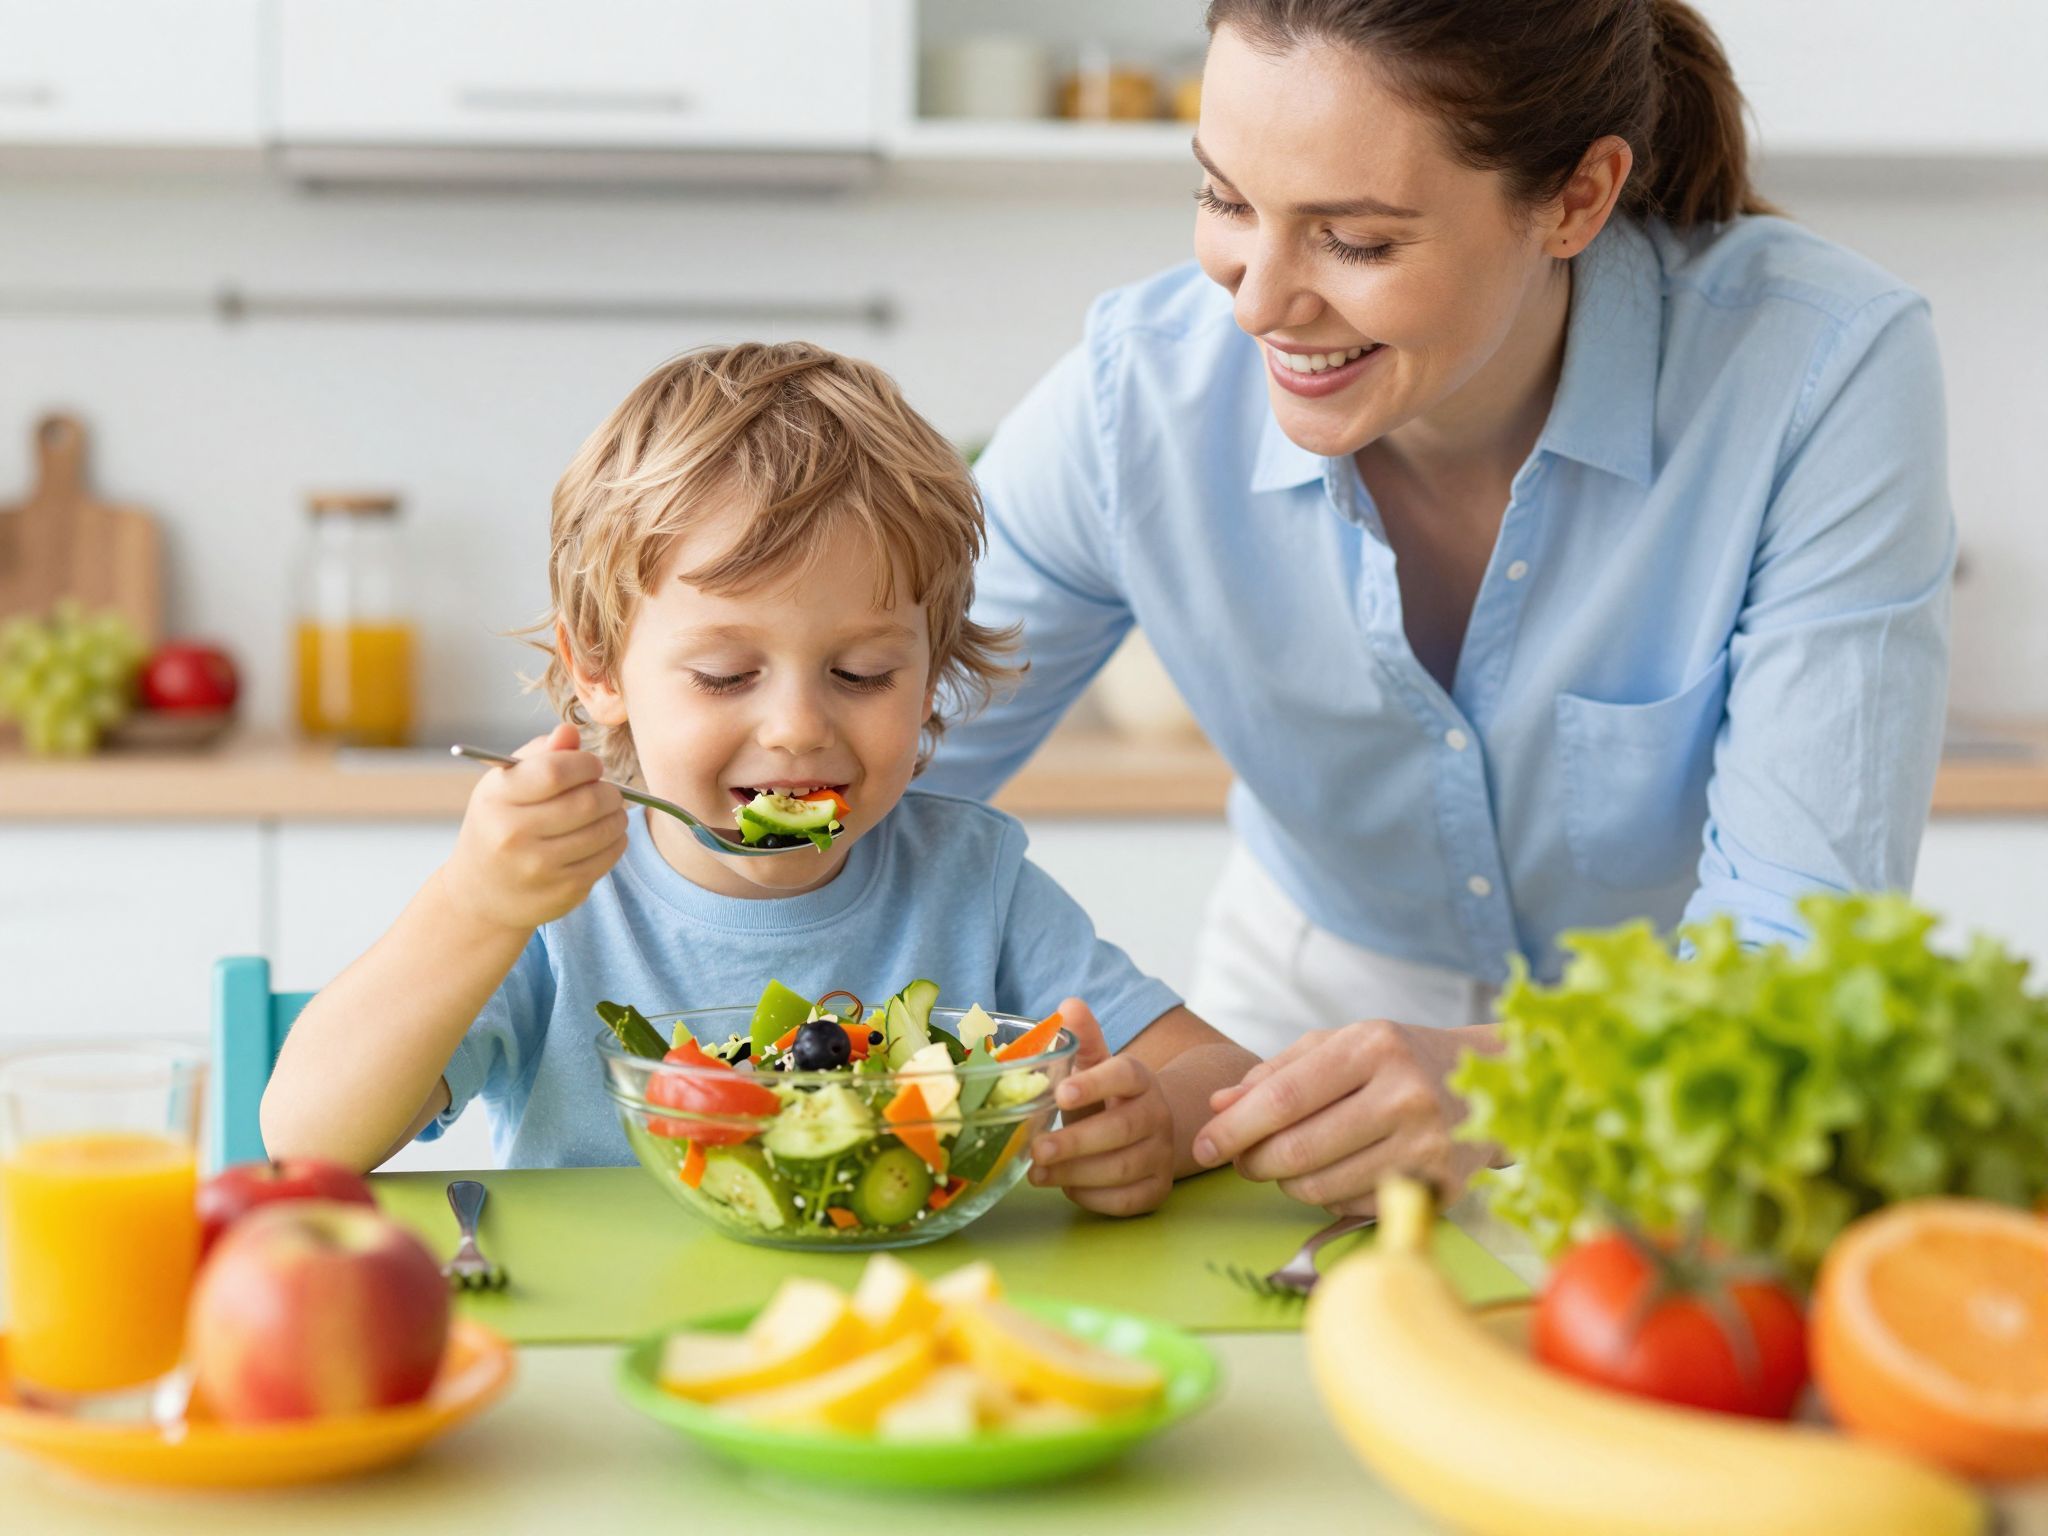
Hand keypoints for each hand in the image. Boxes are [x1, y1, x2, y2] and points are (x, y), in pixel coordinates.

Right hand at [443, 722, 628, 932]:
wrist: (480, 893)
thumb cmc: (499, 824)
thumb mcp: (505, 785)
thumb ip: (540, 755)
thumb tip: (570, 732)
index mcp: (497, 799)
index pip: (556, 771)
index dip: (585, 764)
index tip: (591, 766)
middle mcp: (514, 835)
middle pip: (587, 802)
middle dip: (608, 791)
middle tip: (607, 790)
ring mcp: (540, 867)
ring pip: (604, 830)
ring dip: (617, 815)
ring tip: (609, 811)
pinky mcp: (564, 891)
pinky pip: (609, 857)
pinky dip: (616, 841)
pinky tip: (605, 836)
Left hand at [1027, 998, 1173, 1217]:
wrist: (1146, 1133)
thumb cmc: (1105, 1099)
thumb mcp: (1092, 1067)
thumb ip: (1081, 1039)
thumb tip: (1069, 1005)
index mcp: (1139, 1078)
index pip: (1124, 1075)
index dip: (1094, 1084)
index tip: (1061, 1095)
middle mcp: (1158, 1114)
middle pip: (1121, 1129)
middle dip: (1075, 1142)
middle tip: (1037, 1149)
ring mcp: (1162, 1153)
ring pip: (1122, 1167)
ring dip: (1075, 1173)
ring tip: (1038, 1173)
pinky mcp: (1158, 1189)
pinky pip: (1126, 1200)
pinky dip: (1092, 1197)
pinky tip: (1066, 1188)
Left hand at [1193, 1019, 1500, 1216]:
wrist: (1489, 1081)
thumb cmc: (1396, 1060)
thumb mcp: (1340, 1046)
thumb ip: (1275, 1073)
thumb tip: (1217, 1106)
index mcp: (1373, 1047)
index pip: (1284, 1097)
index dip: (1235, 1128)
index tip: (1203, 1146)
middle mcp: (1406, 1094)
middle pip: (1298, 1150)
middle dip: (1254, 1162)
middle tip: (1243, 1161)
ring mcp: (1428, 1144)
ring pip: (1321, 1188)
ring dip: (1288, 1183)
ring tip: (1290, 1163)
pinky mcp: (1442, 1184)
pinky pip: (1354, 1206)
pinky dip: (1329, 1196)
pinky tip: (1338, 1171)